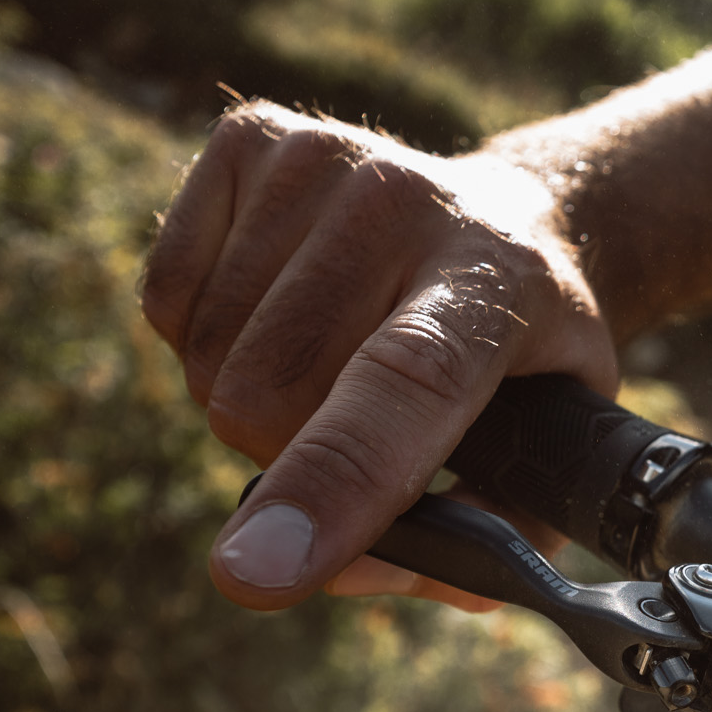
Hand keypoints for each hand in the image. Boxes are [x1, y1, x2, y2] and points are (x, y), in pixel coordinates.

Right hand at [141, 102, 617, 610]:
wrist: (503, 222)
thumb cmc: (519, 364)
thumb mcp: (546, 456)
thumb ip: (472, 543)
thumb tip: (344, 572)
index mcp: (497, 286)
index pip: (405, 384)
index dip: (329, 482)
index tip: (252, 576)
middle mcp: (408, 202)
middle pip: (271, 392)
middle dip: (287, 459)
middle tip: (351, 430)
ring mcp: (323, 154)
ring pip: (208, 357)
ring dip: (248, 401)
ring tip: (328, 363)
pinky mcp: (249, 136)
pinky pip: (165, 300)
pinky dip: (204, 339)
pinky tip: (281, 310)